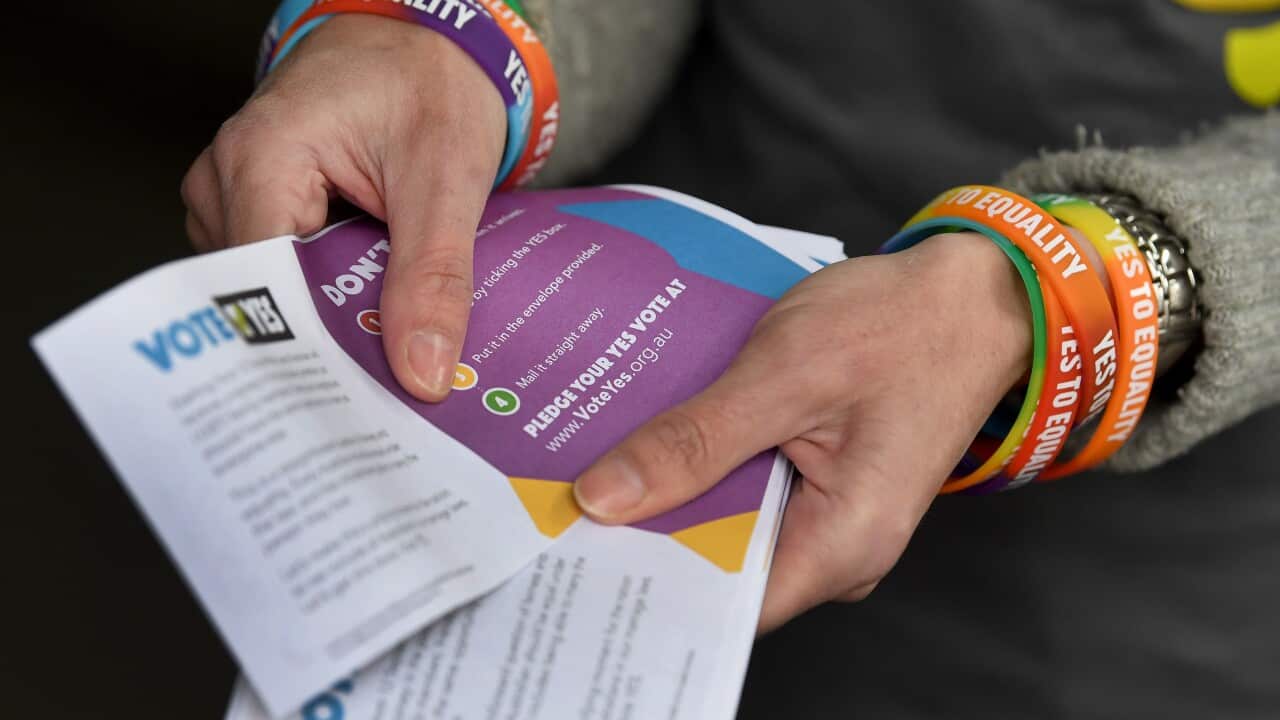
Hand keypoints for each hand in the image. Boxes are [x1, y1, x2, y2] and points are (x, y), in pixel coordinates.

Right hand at [181, 15, 505, 400]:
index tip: (353, 408)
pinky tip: (368, 319)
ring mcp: (237, 192)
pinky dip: (325, 297)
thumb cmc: (430, 84)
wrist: (429, 41)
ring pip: (270, 291)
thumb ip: (433, 277)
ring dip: (325, 324)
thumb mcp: (447, 180)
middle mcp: (229, 177)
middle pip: (259, 296)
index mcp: (261, 157)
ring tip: (382, 361)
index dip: (307, 354)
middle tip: (382, 400)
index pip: (261, 288)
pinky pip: (282, 271)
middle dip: (322, 349)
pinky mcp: (261, 204)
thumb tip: (420, 370)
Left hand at [572, 233, 1032, 631]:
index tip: (571, 551)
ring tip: (596, 462)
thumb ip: (696, 441)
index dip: (644, 581)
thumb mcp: (786, 374)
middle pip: (716, 569)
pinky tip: (656, 439)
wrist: (972, 293)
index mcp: (840, 546)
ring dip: (672, 494)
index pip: (719, 604)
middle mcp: (836, 552)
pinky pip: (746, 494)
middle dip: (644, 533)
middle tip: (561, 497)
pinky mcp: (819, 487)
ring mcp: (829, 521)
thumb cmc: (901, 326)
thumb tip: (606, 498)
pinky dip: (704, 468)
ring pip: (726, 529)